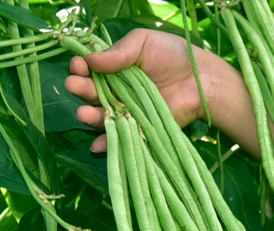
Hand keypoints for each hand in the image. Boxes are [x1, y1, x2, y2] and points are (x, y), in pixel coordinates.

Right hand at [65, 29, 220, 152]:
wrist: (198, 80)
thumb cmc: (172, 55)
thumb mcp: (143, 42)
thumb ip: (119, 51)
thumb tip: (91, 60)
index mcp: (114, 68)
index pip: (90, 69)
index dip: (80, 68)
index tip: (79, 65)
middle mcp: (116, 91)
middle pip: (91, 93)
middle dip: (80, 89)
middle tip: (75, 85)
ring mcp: (125, 111)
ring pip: (101, 116)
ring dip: (89, 116)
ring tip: (83, 113)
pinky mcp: (137, 129)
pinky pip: (119, 138)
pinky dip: (106, 144)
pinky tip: (96, 145)